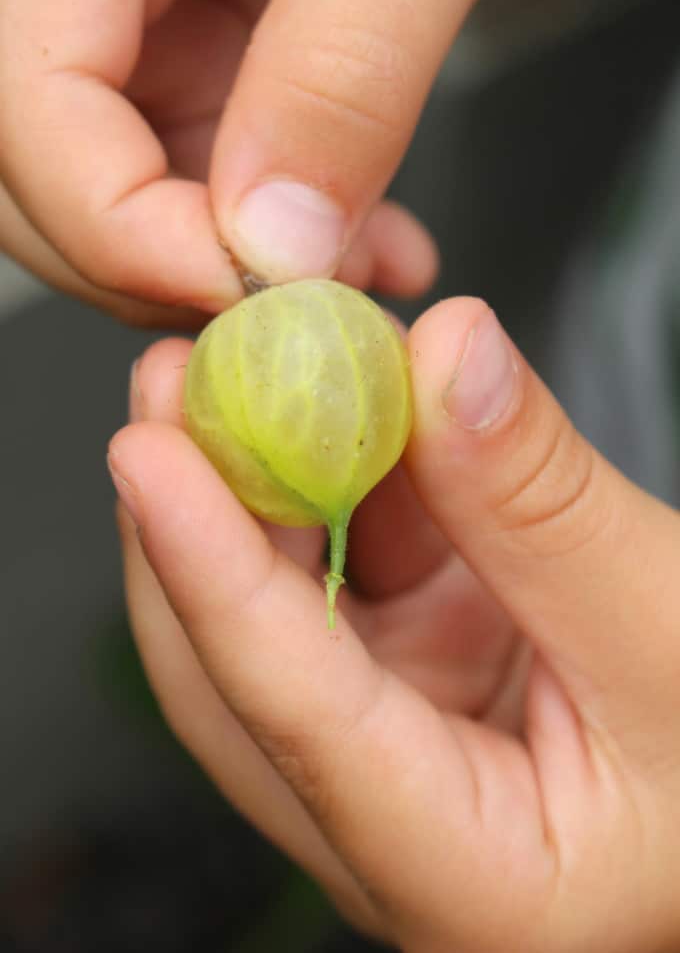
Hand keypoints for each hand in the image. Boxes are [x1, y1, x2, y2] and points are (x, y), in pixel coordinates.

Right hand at [0, 0, 516, 324]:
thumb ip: (340, 72)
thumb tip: (278, 244)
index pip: (28, 108)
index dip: (128, 234)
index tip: (256, 296)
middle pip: (43, 177)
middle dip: (172, 270)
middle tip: (302, 308)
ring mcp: (129, 15)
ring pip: (118, 195)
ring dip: (236, 268)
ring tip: (361, 277)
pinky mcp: (190, 47)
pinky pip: (193, 171)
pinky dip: (273, 232)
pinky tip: (362, 243)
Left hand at [108, 297, 679, 951]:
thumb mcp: (672, 629)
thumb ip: (545, 503)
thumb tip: (447, 356)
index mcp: (465, 877)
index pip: (298, 717)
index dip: (213, 573)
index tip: (148, 452)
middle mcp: (394, 822)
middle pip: (240, 673)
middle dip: (197, 518)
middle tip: (172, 385)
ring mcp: (393, 744)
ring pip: (279, 613)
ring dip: (255, 486)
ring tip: (240, 368)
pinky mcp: (409, 678)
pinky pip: (338, 574)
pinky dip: (329, 485)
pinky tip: (328, 408)